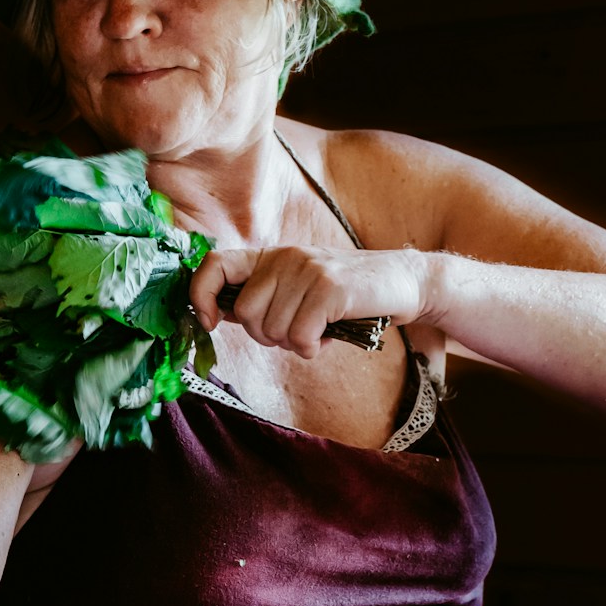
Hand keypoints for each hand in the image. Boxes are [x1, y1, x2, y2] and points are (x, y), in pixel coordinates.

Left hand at [191, 243, 438, 359]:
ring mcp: (308, 271)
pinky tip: (328, 338)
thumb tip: (223, 314)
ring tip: (318, 332)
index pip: (216, 264)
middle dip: (267, 337)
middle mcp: (285, 258)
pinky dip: (313, 348)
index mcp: (272, 257)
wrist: (403, 283)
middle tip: (295, 334)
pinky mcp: (330, 288)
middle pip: (247, 313)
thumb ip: (265, 297)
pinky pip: (300, 336)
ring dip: (295, 344)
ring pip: (274, 330)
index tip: (211, 322)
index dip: (202, 294)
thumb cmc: (348, 295)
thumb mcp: (301, 288)